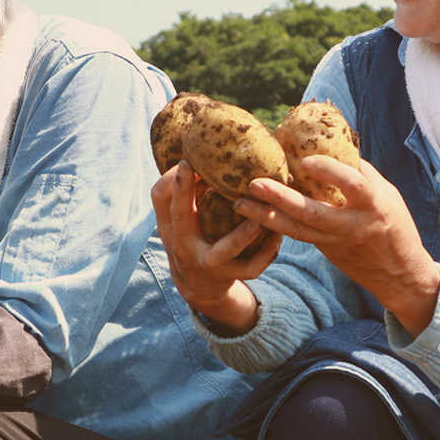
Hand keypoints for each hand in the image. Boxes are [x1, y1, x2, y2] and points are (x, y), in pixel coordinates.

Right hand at [151, 162, 280, 334]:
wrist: (197, 286)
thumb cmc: (189, 239)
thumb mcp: (175, 220)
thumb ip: (177, 192)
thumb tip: (192, 152)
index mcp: (172, 225)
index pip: (162, 199)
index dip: (172, 181)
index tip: (185, 161)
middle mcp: (184, 244)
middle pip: (182, 217)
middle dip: (186, 193)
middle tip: (200, 171)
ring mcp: (207, 262)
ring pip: (224, 250)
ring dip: (242, 233)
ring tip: (259, 216)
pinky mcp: (229, 276)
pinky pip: (250, 267)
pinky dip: (266, 252)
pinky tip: (277, 235)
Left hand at [237, 155, 439, 336]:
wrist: (401, 275)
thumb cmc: (398, 227)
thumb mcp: (389, 196)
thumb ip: (364, 174)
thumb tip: (336, 147)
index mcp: (374, 206)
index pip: (352, 185)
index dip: (330, 172)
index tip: (307, 160)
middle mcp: (352, 225)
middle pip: (312, 212)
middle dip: (281, 198)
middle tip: (254, 183)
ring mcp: (335, 241)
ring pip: (297, 230)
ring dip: (266, 217)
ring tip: (240, 204)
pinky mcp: (325, 250)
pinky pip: (298, 236)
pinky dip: (276, 225)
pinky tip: (255, 215)